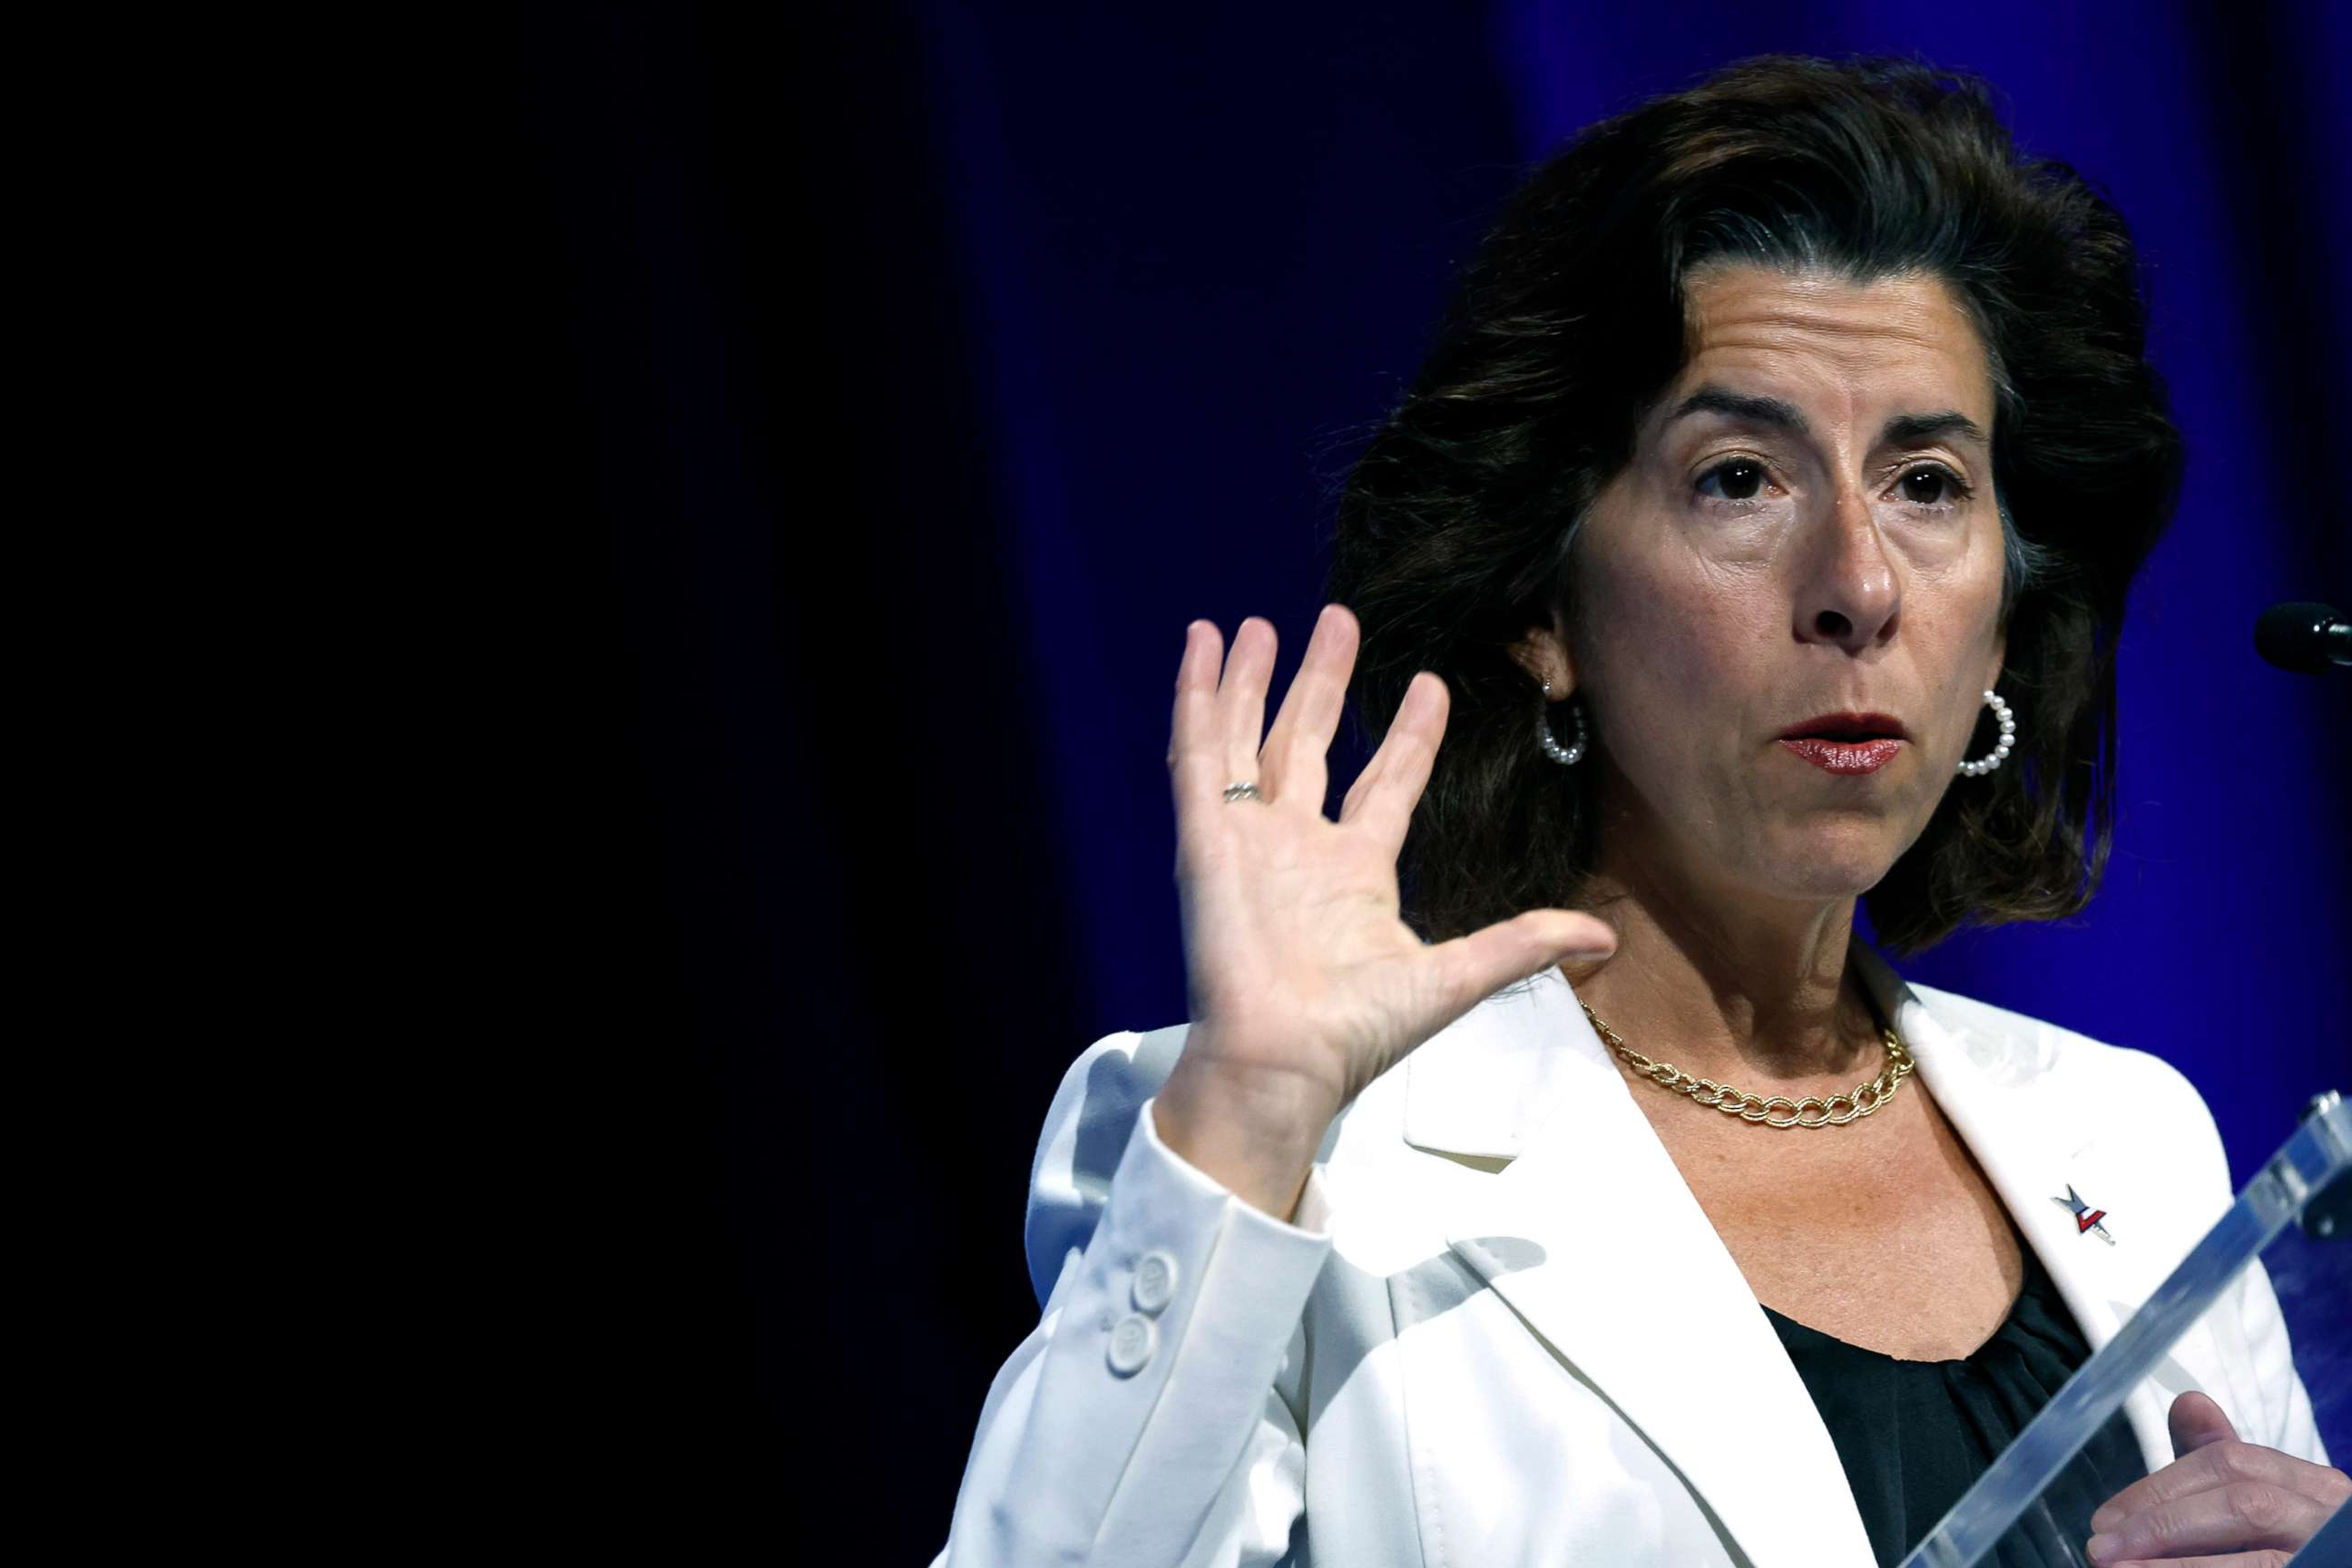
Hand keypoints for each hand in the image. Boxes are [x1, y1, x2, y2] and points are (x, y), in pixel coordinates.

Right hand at [1162, 607, 1616, 1147]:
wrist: (1281, 1057)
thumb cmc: (1358, 1029)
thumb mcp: (1456, 977)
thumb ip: (1523, 944)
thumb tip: (1608, 939)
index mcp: (1356, 871)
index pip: (1388, 782)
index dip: (1411, 733)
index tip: (1432, 682)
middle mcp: (1299, 845)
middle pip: (1311, 742)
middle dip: (1324, 680)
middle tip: (1339, 618)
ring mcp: (1248, 836)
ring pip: (1249, 737)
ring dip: (1253, 679)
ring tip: (1257, 622)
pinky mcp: (1205, 834)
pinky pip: (1199, 751)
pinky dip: (1199, 695)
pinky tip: (1203, 644)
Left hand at [2084, 1391, 2348, 1565]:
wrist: (2321, 1561)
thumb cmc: (2284, 1542)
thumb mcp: (2255, 1498)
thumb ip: (2216, 1461)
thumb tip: (2189, 1402)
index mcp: (2313, 1484)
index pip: (2229, 1463)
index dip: (2159, 1488)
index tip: (2106, 1519)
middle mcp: (2331, 1517)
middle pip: (2243, 1505)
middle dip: (2163, 1524)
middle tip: (2101, 1547)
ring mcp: (2333, 1556)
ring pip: (2259, 1561)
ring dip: (2179, 1565)